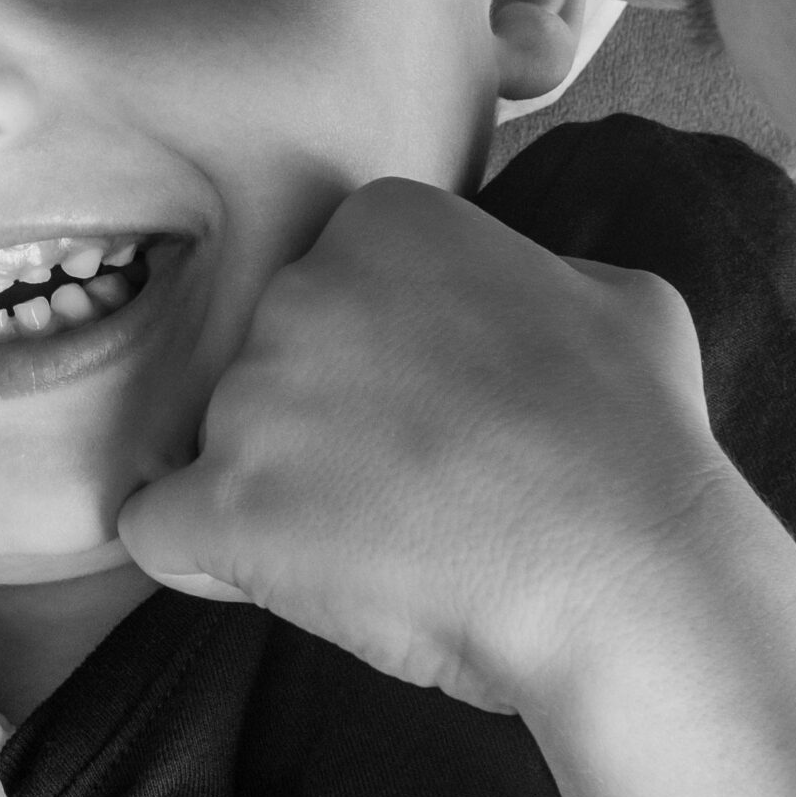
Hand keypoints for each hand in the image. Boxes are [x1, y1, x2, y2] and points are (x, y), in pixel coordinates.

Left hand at [118, 176, 730, 715]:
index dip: (371, 365)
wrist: (623, 569)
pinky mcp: (219, 498)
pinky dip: (203, 557)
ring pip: (223, 444)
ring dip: (277, 496)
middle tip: (407, 489)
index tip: (431, 417)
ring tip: (378, 546)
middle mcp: (298, 285)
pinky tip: (279, 576)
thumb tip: (525, 293)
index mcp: (384, 221)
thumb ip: (535, 272)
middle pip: (269, 364)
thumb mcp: (619, 297)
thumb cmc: (637, 439)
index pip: (329, 292)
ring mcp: (251, 391)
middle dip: (317, 424)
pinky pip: (158, 526)